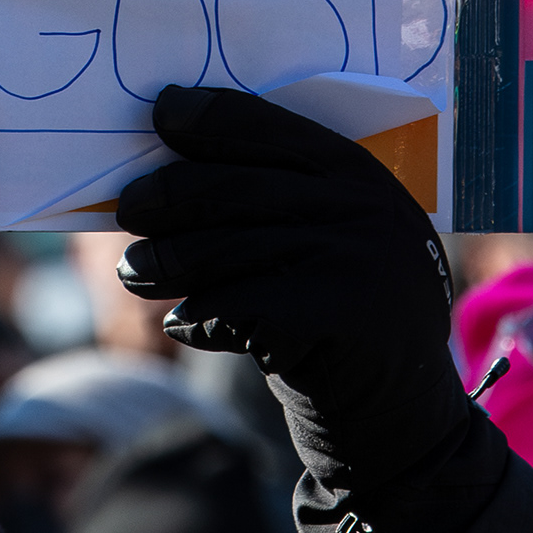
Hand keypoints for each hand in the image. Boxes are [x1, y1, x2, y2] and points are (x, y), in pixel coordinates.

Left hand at [114, 86, 455, 456]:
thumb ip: (283, 204)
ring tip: (135, 270)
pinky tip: (182, 325)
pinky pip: (240, 306)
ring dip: (168, 259)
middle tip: (128, 210)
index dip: (211, 117)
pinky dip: (199, 316)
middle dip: (171, 196)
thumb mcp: (335, 245)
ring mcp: (358, 260)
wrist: (404, 419)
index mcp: (363, 174)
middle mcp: (367, 208)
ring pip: (229, 247)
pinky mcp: (339, 316)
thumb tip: (171, 171)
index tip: (162, 113)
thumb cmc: (346, 323)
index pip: (274, 127)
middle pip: (239, 187)